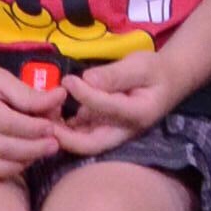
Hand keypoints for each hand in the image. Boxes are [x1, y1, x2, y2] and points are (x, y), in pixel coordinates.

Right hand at [0, 39, 62, 182]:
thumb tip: (60, 97)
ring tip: (40, 152)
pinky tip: (19, 162)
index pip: (9, 124)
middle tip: (54, 144)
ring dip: (22, 162)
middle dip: (34, 148)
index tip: (53, 126)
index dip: (34, 129)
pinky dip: (4, 172)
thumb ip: (27, 93)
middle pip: (4, 148)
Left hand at [54, 43, 179, 149]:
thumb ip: (115, 74)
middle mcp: (124, 131)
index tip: (67, 80)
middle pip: (91, 145)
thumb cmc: (155, 70)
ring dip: (62, 134)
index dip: (85, 95)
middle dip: (65, 137)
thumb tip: (87, 80)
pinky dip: (65, 128)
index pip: (106, 109)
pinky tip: (51, 112)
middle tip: (44, 120)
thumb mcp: (140, 66)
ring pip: (83, 143)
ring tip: (43, 115)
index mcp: (137, 114)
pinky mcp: (104, 129)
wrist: (168, 80)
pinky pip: (82, 134)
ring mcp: (113, 133)